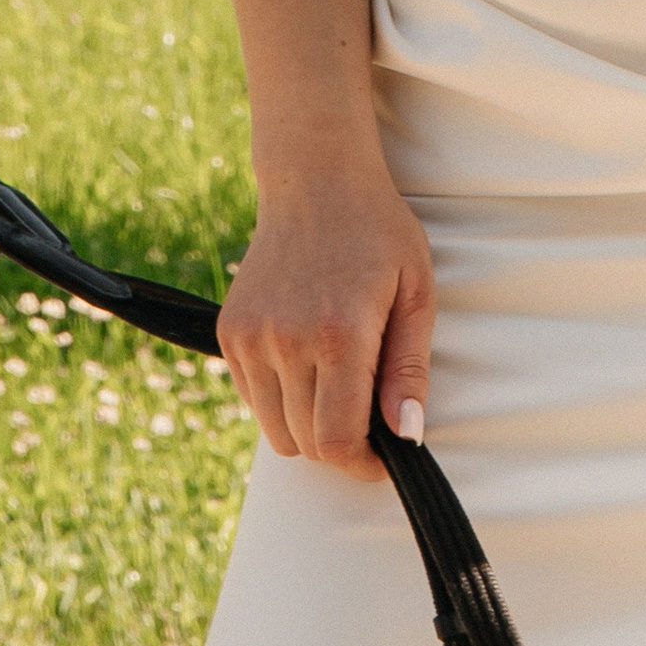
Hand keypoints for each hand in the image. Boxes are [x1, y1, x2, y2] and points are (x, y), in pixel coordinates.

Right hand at [218, 164, 435, 474]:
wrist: (315, 180)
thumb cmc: (377, 232)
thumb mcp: (416, 293)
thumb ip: (408, 370)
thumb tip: (407, 435)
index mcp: (338, 333)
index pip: (337, 441)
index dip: (363, 465)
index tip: (384, 456)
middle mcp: (285, 340)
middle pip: (306, 444)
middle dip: (342, 447)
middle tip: (369, 417)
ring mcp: (250, 336)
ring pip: (275, 431)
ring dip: (308, 428)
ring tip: (339, 387)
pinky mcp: (230, 333)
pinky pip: (253, 400)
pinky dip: (281, 402)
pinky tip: (307, 364)